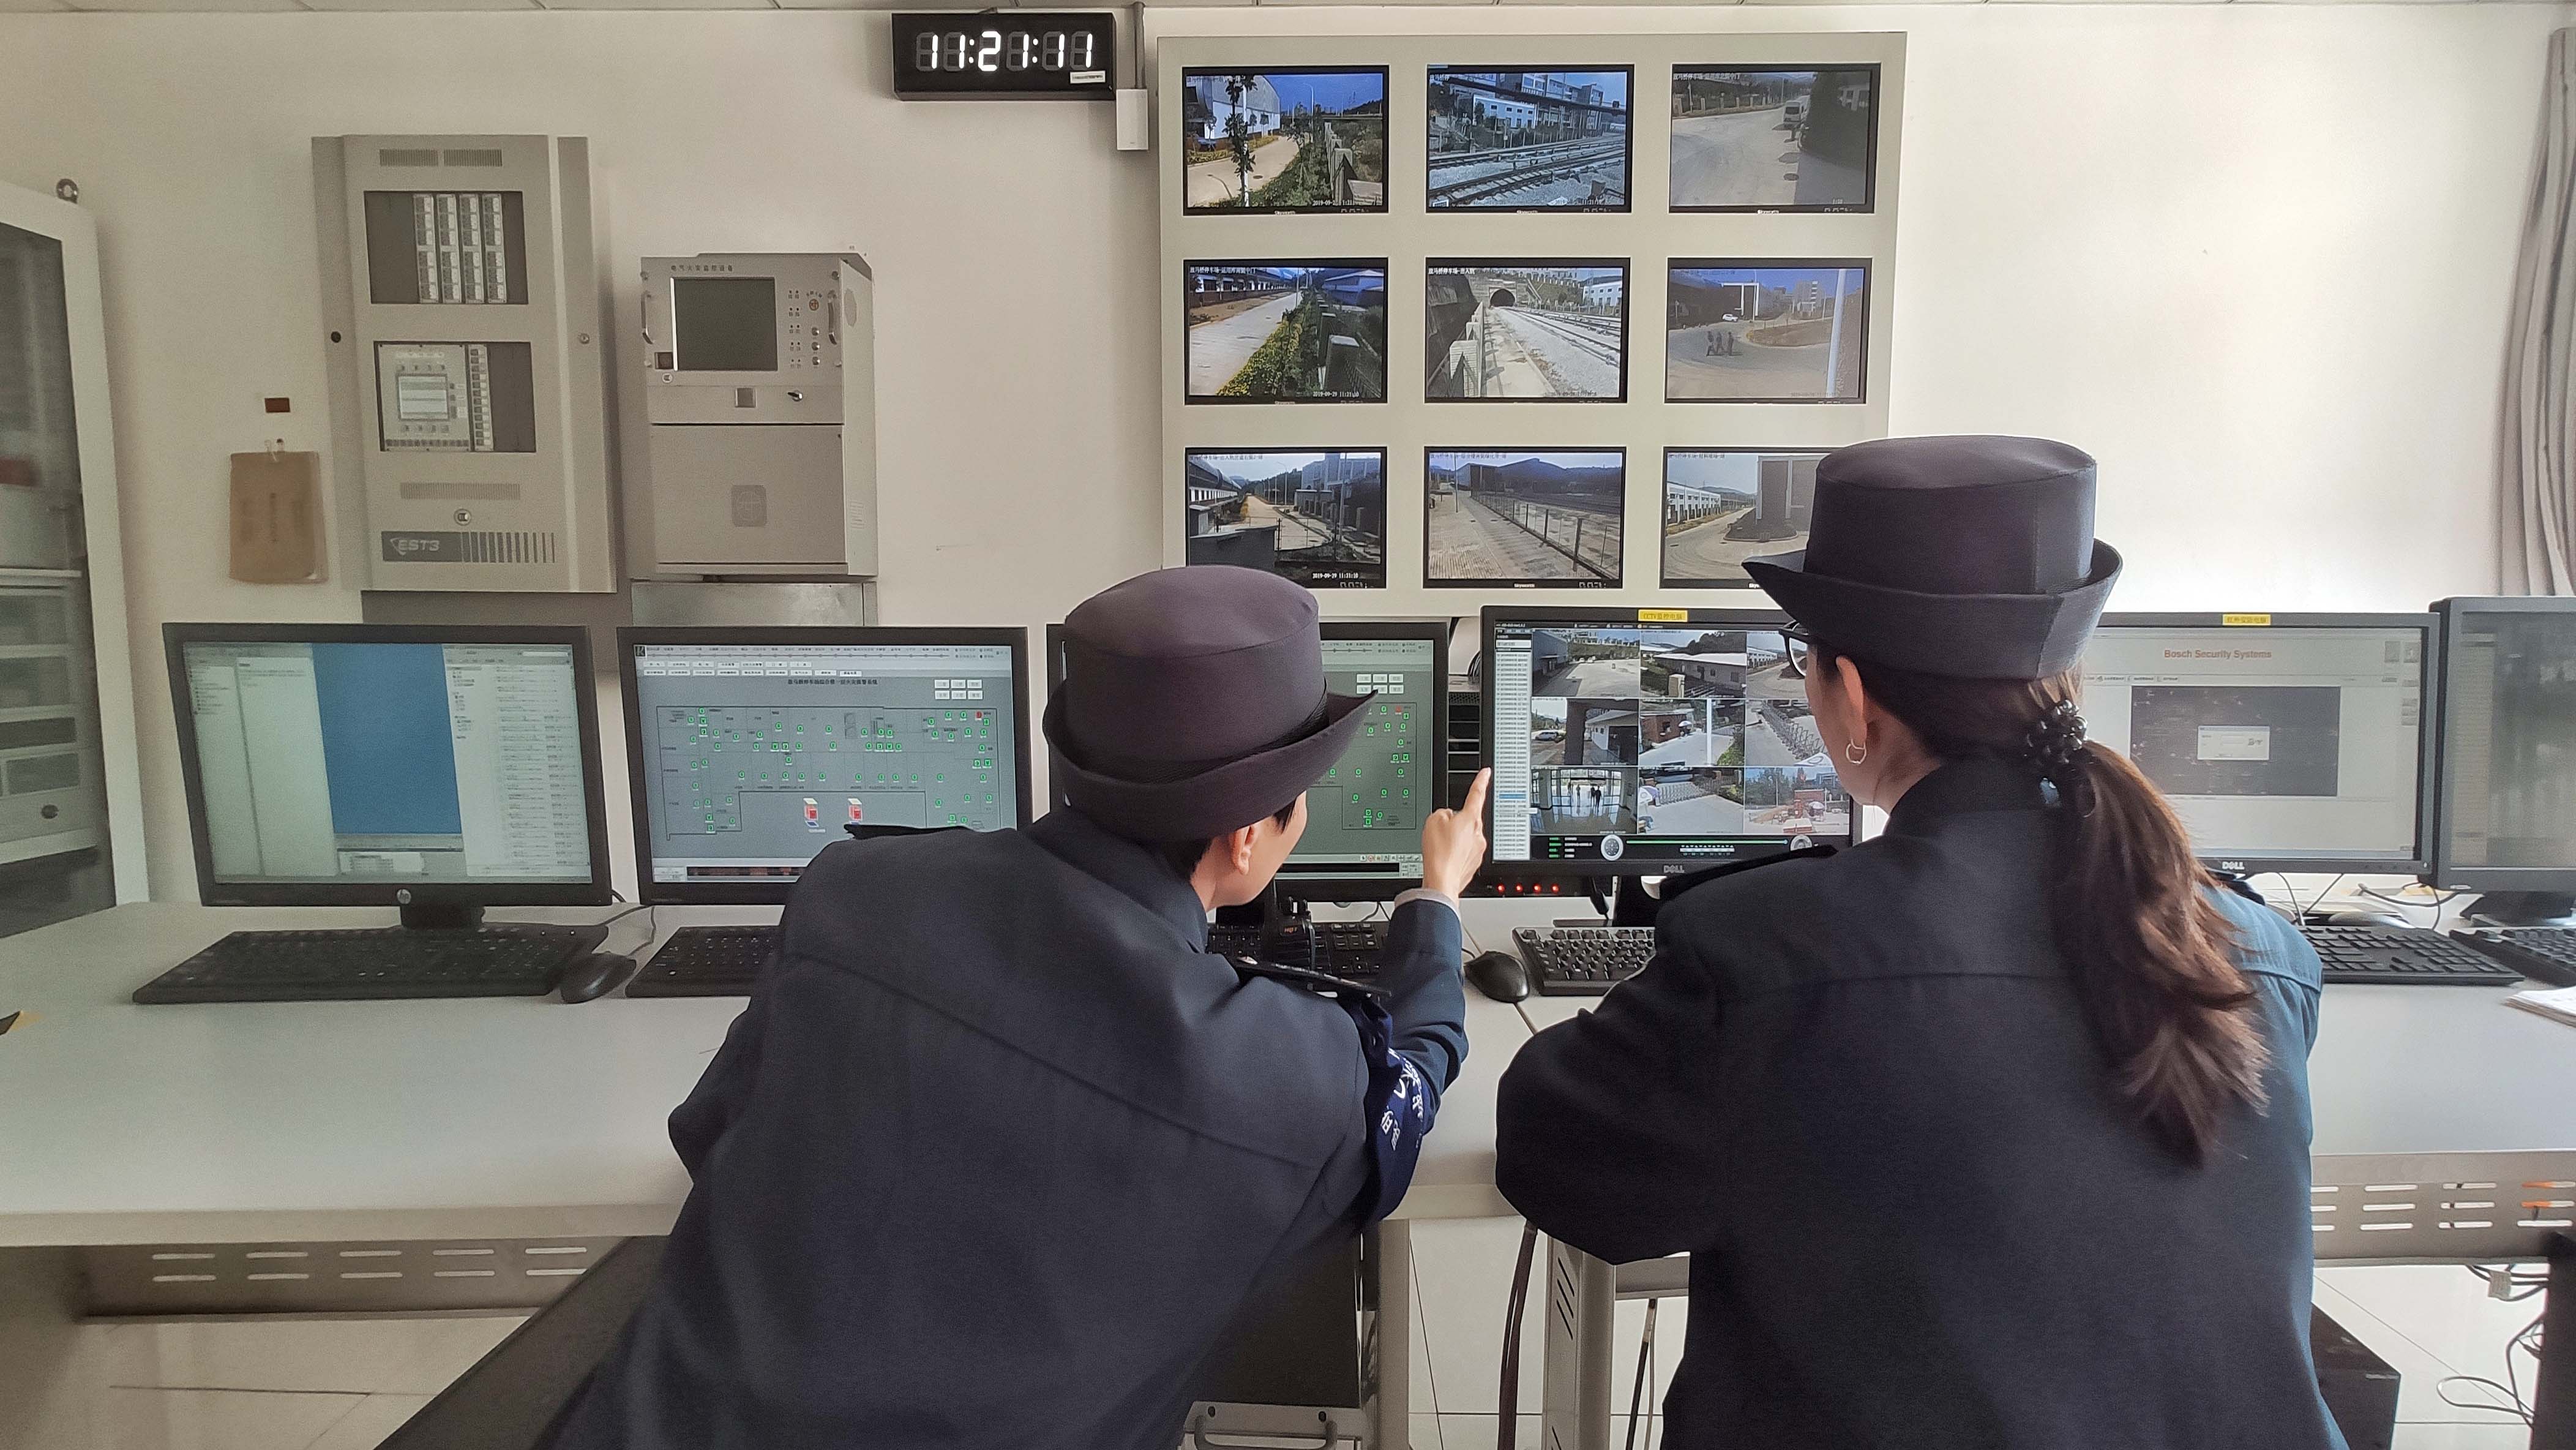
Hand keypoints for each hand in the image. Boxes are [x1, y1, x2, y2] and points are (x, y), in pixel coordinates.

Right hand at [1420, 768, 1490, 900]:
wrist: (1441, 881)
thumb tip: (1449, 818)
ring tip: (1440, 849)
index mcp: (1470, 818)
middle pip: (1466, 819)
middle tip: (1439, 835)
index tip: (1486, 773)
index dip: (1481, 781)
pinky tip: (1444, 858)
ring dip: (1452, 840)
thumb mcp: (1433, 821)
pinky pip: (1463, 852)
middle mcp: (1478, 833)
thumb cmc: (1439, 853)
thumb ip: (1443, 813)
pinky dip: (1453, 853)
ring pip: (1464, 837)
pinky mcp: (1473, 863)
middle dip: (1453, 824)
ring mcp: (1477, 849)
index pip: (1477, 794)